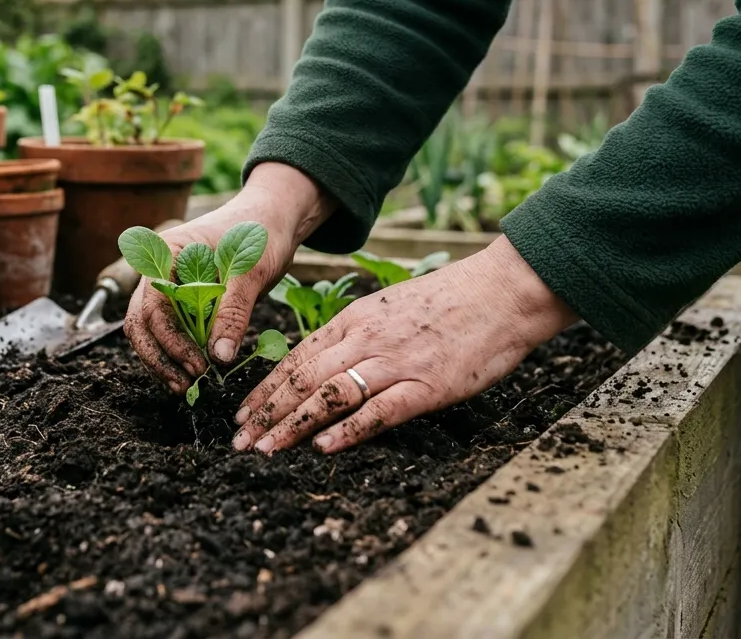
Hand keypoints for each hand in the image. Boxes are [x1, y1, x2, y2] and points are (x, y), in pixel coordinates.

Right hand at [124, 163, 335, 393]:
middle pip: (140, 322)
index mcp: (166, 253)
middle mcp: (158, 271)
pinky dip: (175, 353)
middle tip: (186, 385)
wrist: (272, 220)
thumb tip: (220, 356)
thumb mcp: (251, 271)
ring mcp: (167, 287)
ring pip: (148, 330)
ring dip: (163, 360)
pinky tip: (191, 372)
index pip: (153, 305)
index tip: (198, 365)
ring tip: (186, 386)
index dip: (171, 341)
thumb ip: (233, 312)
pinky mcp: (182, 301)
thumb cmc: (259, 234)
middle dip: (159, 357)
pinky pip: (168, 330)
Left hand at [231, 236, 578, 453]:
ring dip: (293, 424)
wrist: (502, 291)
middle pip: (303, 378)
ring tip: (266, 449)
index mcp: (355, 320)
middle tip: (238, 442)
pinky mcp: (426, 385)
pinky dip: (348, 431)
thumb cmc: (451, 302)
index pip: (297, 358)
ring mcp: (395, 362)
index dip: (266, 389)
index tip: (242, 414)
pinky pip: (379, 410)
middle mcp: (366, 339)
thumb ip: (360, 335)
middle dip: (266, 412)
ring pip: (329, 395)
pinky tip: (323, 448)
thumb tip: (330, 364)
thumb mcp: (391, 308)